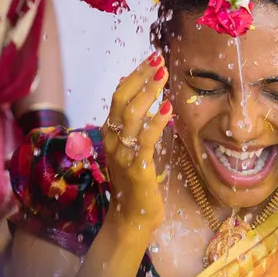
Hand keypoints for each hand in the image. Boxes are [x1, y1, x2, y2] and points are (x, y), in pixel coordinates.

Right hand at [102, 52, 171, 233]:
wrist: (132, 217)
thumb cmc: (135, 182)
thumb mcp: (130, 148)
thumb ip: (131, 125)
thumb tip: (137, 94)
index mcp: (109, 133)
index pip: (118, 95)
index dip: (134, 75)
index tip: (151, 59)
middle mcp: (112, 141)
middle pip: (121, 99)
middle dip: (141, 76)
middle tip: (159, 60)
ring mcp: (122, 154)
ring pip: (131, 115)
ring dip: (148, 92)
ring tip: (164, 76)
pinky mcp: (136, 168)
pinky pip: (144, 139)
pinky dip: (156, 121)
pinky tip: (167, 108)